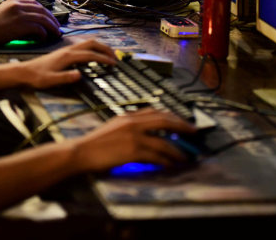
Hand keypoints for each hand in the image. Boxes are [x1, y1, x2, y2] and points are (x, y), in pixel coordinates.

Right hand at [0, 0, 59, 44]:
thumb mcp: (1, 13)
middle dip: (52, 18)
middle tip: (57, 26)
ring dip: (52, 27)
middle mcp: (18, 6)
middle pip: (42, 10)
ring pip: (44, 19)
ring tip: (55, 33)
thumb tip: (26, 23)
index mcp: (13, 2)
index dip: (45, 10)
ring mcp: (20, 15)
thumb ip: (14, 14)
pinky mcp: (21, 25)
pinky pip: (39, 28)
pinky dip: (44, 34)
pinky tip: (43, 38)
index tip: (49, 17)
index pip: (34, 3)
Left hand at [17, 39, 116, 88]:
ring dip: (100, 47)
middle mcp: (68, 50)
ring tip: (108, 54)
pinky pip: (83, 45)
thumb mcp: (51, 81)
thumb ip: (65, 78)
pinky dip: (93, 48)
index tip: (114, 64)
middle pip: (92, 43)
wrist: (24, 72)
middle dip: (105, 49)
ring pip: (87, 42)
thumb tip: (80, 75)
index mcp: (67, 56)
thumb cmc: (37, 77)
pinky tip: (93, 54)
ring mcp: (66, 49)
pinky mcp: (64, 51)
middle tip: (116, 57)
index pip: (90, 55)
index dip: (103, 59)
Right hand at [71, 108, 196, 171]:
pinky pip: (156, 156)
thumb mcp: (112, 127)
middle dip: (182, 126)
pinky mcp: (134, 151)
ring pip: (164, 141)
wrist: (82, 152)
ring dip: (177, 150)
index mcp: (128, 116)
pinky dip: (167, 161)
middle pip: (165, 121)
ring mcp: (134, 136)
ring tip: (186, 156)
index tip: (181, 121)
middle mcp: (133, 122)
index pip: (155, 111)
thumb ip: (128, 127)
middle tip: (194, 132)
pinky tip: (171, 164)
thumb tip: (144, 133)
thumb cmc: (94, 143)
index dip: (171, 115)